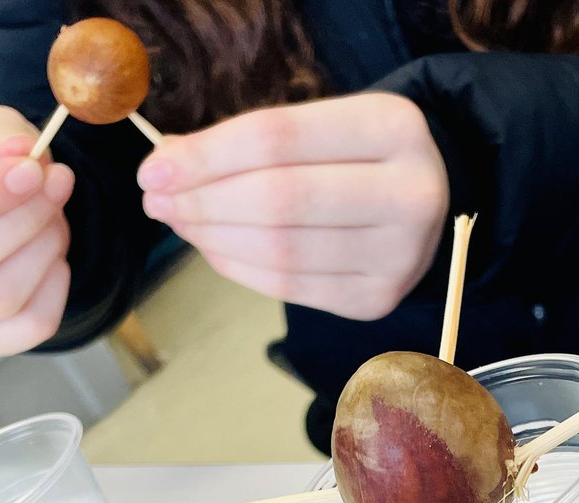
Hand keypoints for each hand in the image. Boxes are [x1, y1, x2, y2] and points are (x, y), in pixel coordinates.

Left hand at [137, 93, 449, 320]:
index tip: (154, 167)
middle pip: (279, 201)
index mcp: (394, 128)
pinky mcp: (377, 300)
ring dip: (214, 239)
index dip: (207, 156)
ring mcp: (398, 257)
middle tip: (157, 201)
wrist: (423, 205)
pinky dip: (239, 268)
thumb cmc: (357, 157)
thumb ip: (255, 142)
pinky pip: (289, 288)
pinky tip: (215, 248)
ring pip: (281, 252)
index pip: (278, 140)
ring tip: (182, 222)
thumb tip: (170, 166)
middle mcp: (409, 195)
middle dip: (203, 202)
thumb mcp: (323, 126)